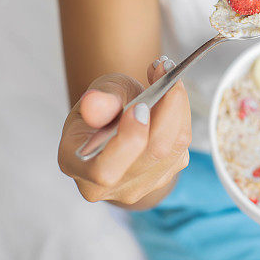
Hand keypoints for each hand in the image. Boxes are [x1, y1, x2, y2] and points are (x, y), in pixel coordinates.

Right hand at [58, 56, 191, 205]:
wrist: (120, 117)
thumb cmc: (106, 105)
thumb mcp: (98, 92)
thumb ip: (99, 99)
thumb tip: (94, 103)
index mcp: (77, 165)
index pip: (105, 171)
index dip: (129, 140)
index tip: (141, 105)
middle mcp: (105, 187)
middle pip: (151, 155)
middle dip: (166, 109)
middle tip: (164, 72)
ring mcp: (137, 188)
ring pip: (173, 149)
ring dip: (178, 105)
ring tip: (166, 74)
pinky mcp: (163, 178)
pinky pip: (182, 147)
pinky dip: (182, 115)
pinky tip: (171, 95)